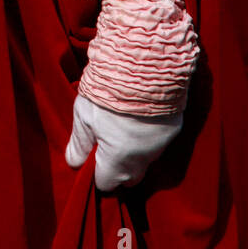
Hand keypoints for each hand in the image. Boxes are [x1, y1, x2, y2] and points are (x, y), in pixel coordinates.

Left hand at [65, 93, 182, 191]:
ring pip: (146, 160)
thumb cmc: (107, 91)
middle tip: (106, 150)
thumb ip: (79, 143)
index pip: (107, 183)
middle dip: (118, 171)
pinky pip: (159, 143)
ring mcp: (162, 144)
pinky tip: (139, 119)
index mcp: (118, 159)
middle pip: (130, 178)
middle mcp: (143, 158)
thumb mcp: (84, 115)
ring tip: (122, 129)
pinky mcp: (174, 128)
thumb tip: (73, 164)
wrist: (144, 65)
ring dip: (134, 153)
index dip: (97, 176)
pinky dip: (149, 136)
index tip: (92, 163)